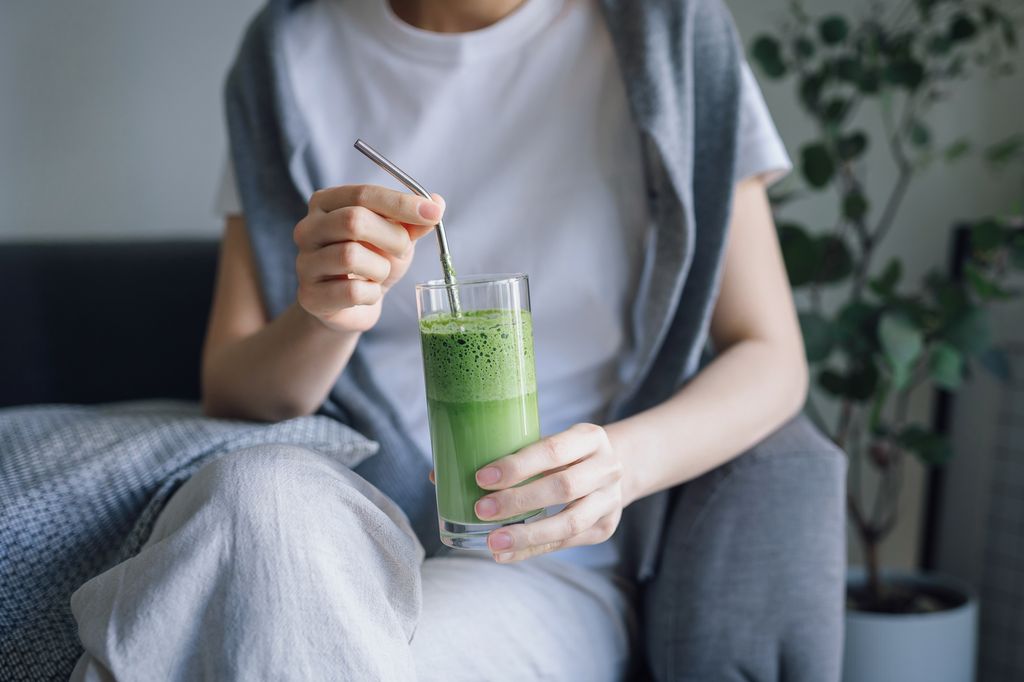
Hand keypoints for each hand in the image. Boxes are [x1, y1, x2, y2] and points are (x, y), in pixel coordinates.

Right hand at [294, 184, 444, 332]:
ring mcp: (305, 262)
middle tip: (403, 249)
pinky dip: (372, 293)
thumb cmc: (372, 260)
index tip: (433, 213)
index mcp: (326, 203)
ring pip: (351, 256)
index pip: (363, 194)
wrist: (353, 305)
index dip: (401, 203)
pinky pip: (352, 291)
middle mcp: (308, 228)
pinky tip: (369, 293)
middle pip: (353, 221)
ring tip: (379, 273)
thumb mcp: (396, 236)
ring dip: (381, 268)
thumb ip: (413, 221)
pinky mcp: (310, 296)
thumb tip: (437, 203)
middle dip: (392, 237)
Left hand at [473, 423, 626, 562]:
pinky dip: (532, 549)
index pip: (553, 451)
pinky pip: (566, 543)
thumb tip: (441, 475)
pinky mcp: (605, 528)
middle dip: (519, 501)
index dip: (517, 466)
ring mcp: (610, 500)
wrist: (611, 471)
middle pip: (563, 487)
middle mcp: (607, 468)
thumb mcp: (550, 444)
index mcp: (590, 438)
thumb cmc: (566, 455)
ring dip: (527, 535)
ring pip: (570, 523)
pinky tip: (505, 553)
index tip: (482, 478)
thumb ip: (510, 456)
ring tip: (493, 541)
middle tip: (482, 509)